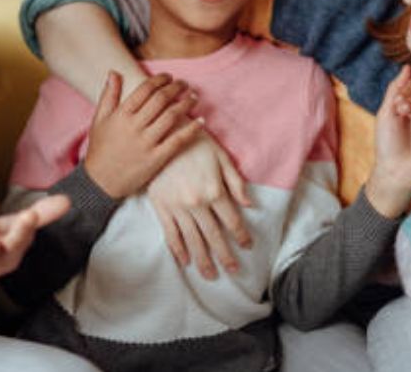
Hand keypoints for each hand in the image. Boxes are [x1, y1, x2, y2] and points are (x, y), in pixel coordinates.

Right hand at [84, 71, 204, 198]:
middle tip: (185, 83)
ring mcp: (146, 143)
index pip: (145, 89)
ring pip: (171, 117)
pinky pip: (178, 140)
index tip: (169, 76)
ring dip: (186, 103)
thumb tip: (114, 72)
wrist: (100, 182)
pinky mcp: (156, 159)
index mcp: (121, 115)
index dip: (160, 79)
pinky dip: (191, 129)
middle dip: (176, 87)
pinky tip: (201, 121)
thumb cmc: (100, 150)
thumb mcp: (99, 120)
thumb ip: (108, 95)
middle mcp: (134, 127)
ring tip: (194, 97)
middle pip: (161, 100)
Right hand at [146, 131, 252, 279]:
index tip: (247, 246)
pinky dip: (178, 250)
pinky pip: (171, 234)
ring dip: (203, 260)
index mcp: (214, 191)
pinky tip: (185, 262)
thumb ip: (235, 182)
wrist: (162, 134)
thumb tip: (249, 204)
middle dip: (225, 257)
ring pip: (193, 241)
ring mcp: (177, 208)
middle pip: (214, 237)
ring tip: (210, 275)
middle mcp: (197, 204)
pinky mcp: (161, 207)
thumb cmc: (195, 142)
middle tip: (233, 272)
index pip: (232, 221)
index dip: (241, 236)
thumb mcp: (221, 157)